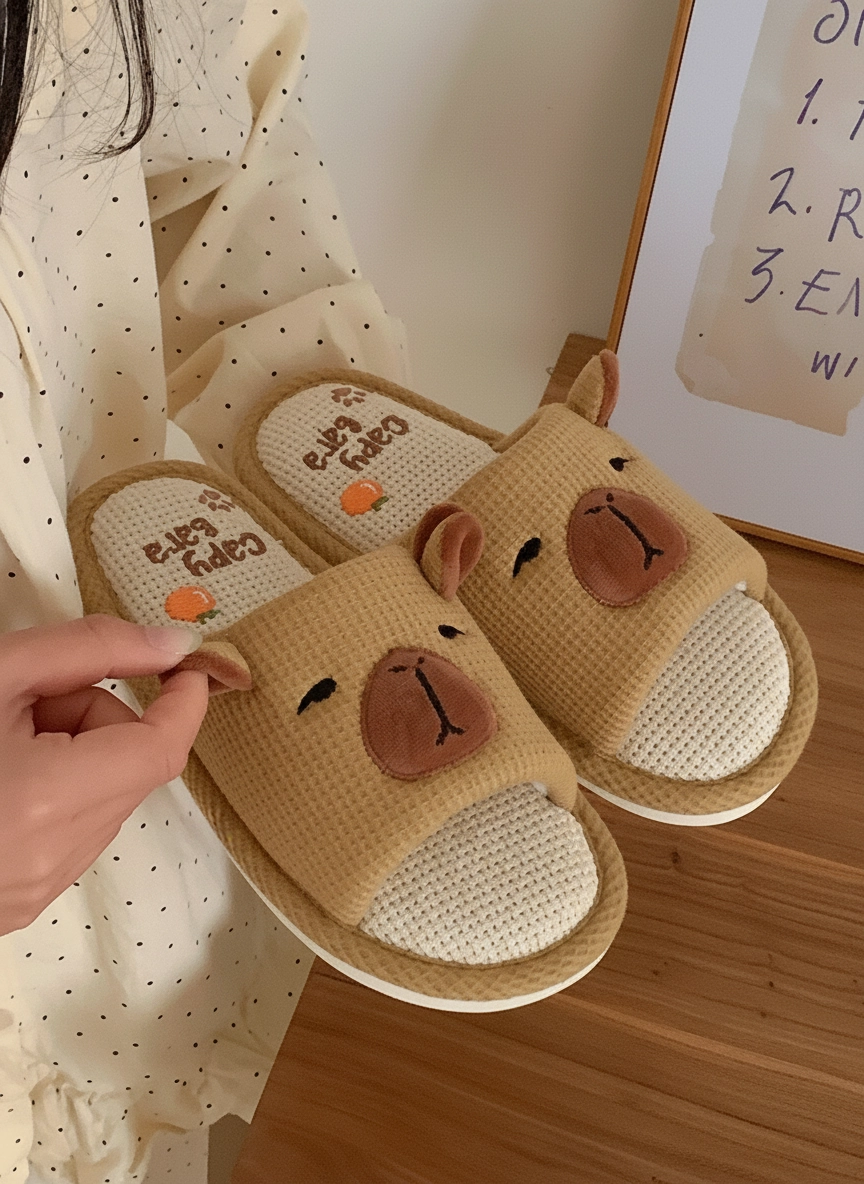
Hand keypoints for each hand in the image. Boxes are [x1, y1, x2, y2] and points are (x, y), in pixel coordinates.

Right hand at [0, 614, 209, 935]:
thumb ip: (90, 649)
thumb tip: (171, 641)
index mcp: (46, 800)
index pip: (162, 749)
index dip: (185, 702)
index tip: (187, 667)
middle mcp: (49, 859)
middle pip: (129, 769)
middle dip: (100, 719)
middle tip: (35, 697)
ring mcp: (33, 890)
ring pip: (103, 802)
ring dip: (77, 758)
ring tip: (3, 742)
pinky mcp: (18, 905)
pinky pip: (71, 836)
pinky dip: (55, 798)